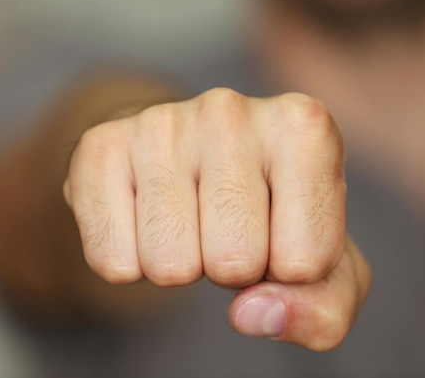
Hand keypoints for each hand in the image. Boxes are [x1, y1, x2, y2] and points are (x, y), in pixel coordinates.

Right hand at [63, 87, 370, 350]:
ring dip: (182, 266)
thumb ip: (322, 309)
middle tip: (227, 228)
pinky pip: (113, 261)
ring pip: (171, 266)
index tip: (279, 233)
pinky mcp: (101, 145)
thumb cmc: (267, 212)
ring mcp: (160, 122)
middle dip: (232, 269)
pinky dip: (130, 264)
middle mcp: (231, 110)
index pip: (305, 261)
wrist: (190, 162)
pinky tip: (144, 218)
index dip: (288, 271)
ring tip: (189, 220)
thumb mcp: (322, 267)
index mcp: (303, 127)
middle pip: (235, 262)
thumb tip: (253, 314)